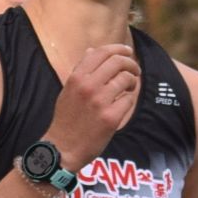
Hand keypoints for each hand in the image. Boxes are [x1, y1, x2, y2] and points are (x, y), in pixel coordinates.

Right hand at [47, 40, 142, 165]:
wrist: (62, 148)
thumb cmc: (66, 119)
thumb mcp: (67, 90)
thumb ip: (80, 70)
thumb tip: (92, 50)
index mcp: (76, 78)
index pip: (101, 52)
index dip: (118, 49)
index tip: (127, 52)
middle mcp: (88, 86)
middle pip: (118, 62)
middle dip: (131, 64)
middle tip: (134, 70)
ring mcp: (100, 102)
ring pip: (126, 79)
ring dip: (132, 82)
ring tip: (129, 88)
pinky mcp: (111, 118)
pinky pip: (129, 100)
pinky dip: (129, 100)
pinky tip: (123, 104)